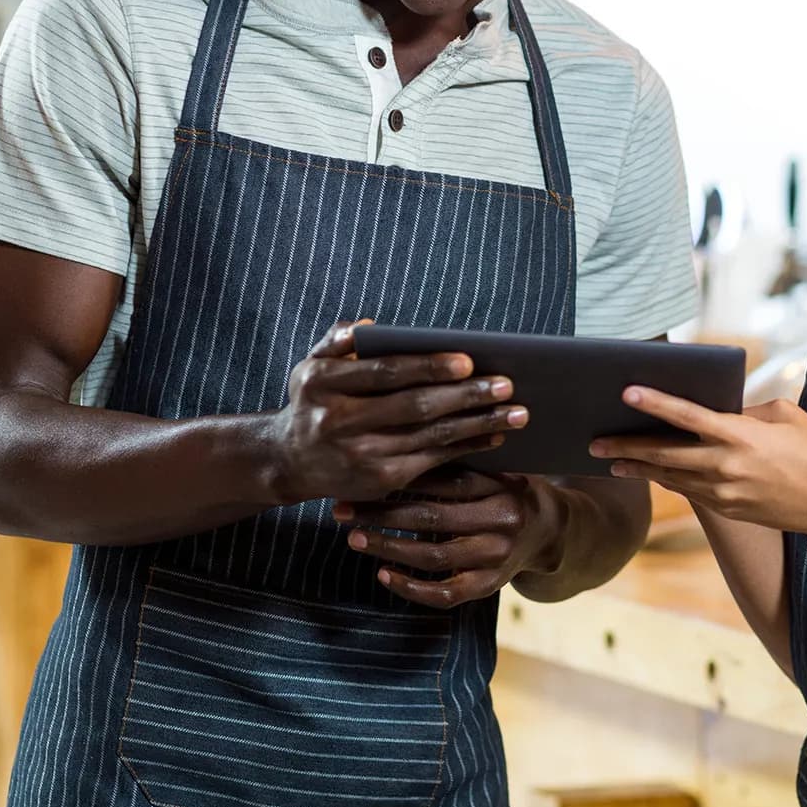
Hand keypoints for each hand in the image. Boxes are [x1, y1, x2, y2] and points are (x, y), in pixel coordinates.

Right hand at [267, 322, 528, 504]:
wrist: (289, 460)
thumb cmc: (314, 400)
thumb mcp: (311, 365)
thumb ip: (338, 340)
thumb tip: (370, 326)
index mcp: (322, 383)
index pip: (385, 373)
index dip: (429, 367)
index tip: (468, 361)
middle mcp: (337, 422)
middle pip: (415, 407)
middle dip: (466, 396)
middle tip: (507, 385)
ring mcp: (360, 455)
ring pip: (431, 436)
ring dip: (479, 424)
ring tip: (517, 413)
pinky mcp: (379, 481)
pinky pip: (433, 460)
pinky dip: (466, 447)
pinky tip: (493, 435)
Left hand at [332, 466, 563, 608]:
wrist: (552, 531)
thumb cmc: (509, 489)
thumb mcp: (495, 467)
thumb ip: (460, 457)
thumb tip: (399, 433)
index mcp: (502, 485)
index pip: (445, 480)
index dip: (400, 477)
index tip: (360, 472)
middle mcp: (502, 522)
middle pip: (433, 518)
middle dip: (382, 513)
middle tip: (343, 508)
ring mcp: (497, 557)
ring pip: (434, 556)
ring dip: (388, 547)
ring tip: (354, 538)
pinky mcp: (490, 586)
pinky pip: (446, 594)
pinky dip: (412, 587)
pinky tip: (384, 575)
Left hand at [590, 388, 806, 536]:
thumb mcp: (786, 416)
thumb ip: (745, 412)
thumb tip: (718, 412)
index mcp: (742, 436)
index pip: (688, 417)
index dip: (655, 403)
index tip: (626, 392)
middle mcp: (727, 466)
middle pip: (666, 455)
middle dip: (627, 448)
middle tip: (594, 442)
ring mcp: (727, 493)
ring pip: (672, 478)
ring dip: (641, 469)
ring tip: (611, 461)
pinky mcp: (730, 510)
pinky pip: (692, 492)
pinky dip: (670, 480)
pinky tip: (653, 473)